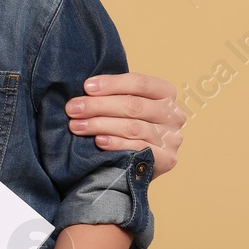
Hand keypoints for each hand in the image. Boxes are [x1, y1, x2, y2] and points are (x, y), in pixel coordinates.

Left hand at [65, 71, 185, 176]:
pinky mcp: (167, 159)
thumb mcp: (125, 106)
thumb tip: (86, 88)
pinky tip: (98, 141)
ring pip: (132, 127)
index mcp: (166, 93)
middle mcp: (174, 114)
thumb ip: (114, 95)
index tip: (86, 87)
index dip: (112, 84)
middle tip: (73, 109)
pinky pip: (138, 149)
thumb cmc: (127, 127)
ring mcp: (173, 138)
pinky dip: (116, 144)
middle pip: (133, 105)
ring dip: (100, 125)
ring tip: (77, 126)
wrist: (136, 166)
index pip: (139, 83)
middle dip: (98, 106)